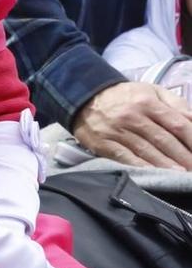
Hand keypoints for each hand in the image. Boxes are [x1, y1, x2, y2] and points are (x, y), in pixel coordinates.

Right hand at [72, 82, 191, 169]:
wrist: (85, 97)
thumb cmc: (126, 97)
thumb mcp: (151, 91)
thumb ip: (175, 104)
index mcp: (148, 101)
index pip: (177, 123)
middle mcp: (133, 116)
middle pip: (164, 140)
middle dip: (183, 157)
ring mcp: (118, 131)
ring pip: (147, 151)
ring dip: (166, 165)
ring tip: (181, 175)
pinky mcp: (104, 144)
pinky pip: (126, 158)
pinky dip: (141, 167)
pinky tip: (154, 174)